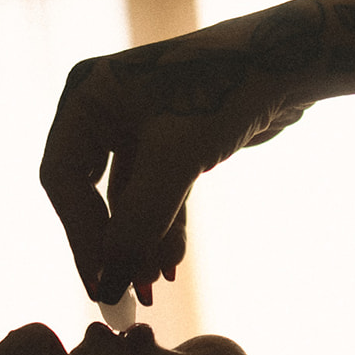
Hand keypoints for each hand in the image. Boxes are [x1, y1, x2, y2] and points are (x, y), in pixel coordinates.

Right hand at [40, 16, 312, 304]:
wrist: (290, 59)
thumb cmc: (226, 88)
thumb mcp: (176, 157)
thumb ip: (139, 219)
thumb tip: (110, 281)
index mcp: (87, 95)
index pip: (63, 179)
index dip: (80, 235)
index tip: (101, 281)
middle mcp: (105, 108)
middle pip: (89, 194)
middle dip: (111, 245)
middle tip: (120, 295)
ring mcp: (138, 127)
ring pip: (127, 201)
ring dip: (140, 245)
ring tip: (151, 291)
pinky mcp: (172, 143)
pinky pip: (156, 196)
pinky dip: (163, 229)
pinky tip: (170, 267)